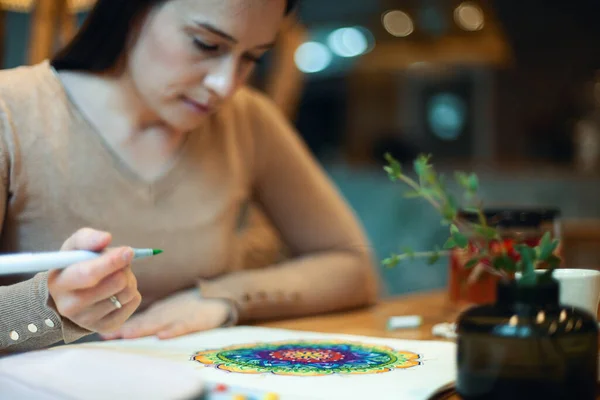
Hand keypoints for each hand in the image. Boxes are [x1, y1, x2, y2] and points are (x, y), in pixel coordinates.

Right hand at [47, 228, 141, 333]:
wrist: (70, 296)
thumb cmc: (75, 264)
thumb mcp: (75, 247)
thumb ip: (89, 238)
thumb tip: (106, 238)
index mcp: (60, 283)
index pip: (89, 274)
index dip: (111, 262)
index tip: (128, 251)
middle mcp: (70, 306)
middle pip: (116, 283)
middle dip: (124, 267)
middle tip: (120, 262)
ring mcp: (88, 320)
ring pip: (127, 292)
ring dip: (129, 278)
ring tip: (117, 276)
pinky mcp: (106, 327)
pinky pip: (134, 302)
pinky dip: (132, 292)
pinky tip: (118, 290)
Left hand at [101, 289, 231, 339]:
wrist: (217, 297)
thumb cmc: (189, 306)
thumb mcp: (166, 310)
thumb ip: (149, 319)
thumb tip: (124, 330)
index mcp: (157, 313)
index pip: (135, 320)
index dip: (118, 324)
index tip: (101, 333)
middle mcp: (165, 314)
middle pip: (143, 322)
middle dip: (125, 329)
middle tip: (107, 335)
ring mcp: (180, 315)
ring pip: (159, 322)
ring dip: (143, 328)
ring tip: (127, 334)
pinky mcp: (196, 320)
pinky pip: (184, 326)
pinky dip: (173, 330)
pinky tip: (163, 335)